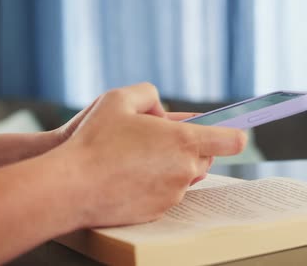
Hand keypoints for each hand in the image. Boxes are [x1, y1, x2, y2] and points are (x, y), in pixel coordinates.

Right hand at [54, 83, 245, 227]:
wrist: (71, 187)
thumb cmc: (94, 141)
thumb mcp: (119, 98)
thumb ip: (149, 95)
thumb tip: (162, 111)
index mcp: (183, 141)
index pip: (231, 140)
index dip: (235, 133)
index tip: (235, 130)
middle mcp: (184, 169)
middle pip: (206, 157)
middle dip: (191, 146)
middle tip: (160, 138)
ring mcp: (172, 193)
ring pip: (185, 175)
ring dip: (172, 164)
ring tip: (138, 156)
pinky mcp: (158, 211)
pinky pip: (167, 193)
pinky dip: (156, 183)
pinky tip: (129, 175)